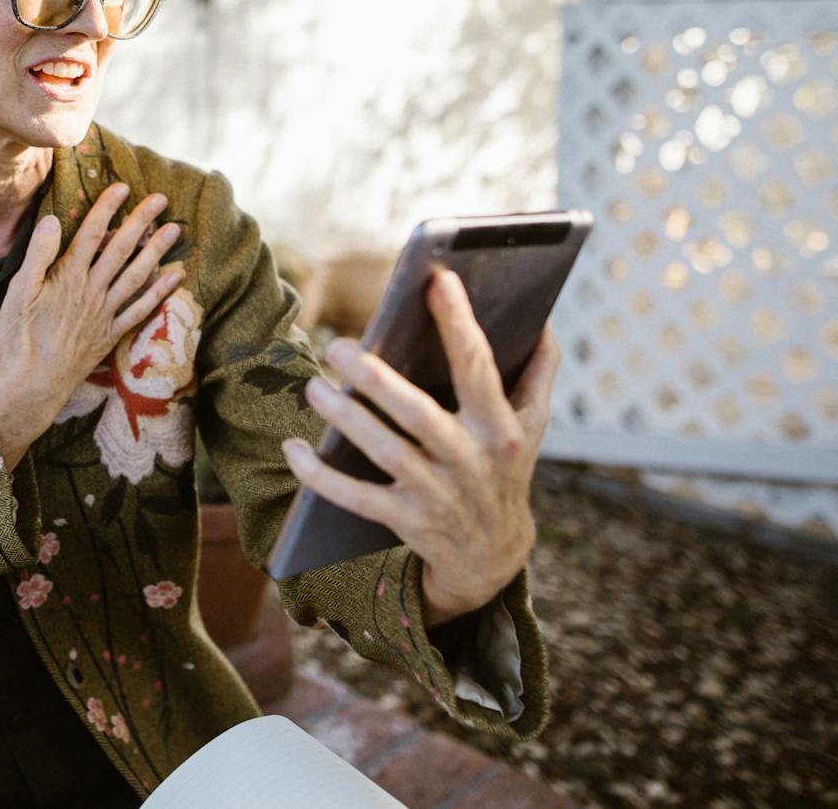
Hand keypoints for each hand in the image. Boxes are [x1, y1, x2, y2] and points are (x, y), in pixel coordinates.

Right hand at [0, 181, 183, 463]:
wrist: (32, 384)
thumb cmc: (18, 338)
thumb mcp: (17, 292)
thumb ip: (38, 255)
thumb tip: (52, 219)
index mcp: (68, 277)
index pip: (91, 234)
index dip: (107, 208)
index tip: (123, 187)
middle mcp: (92, 291)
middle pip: (120, 249)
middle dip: (141, 221)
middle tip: (161, 199)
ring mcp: (105, 313)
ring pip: (136, 275)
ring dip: (157, 250)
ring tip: (174, 230)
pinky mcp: (111, 333)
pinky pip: (141, 309)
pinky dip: (159, 291)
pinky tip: (174, 276)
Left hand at [282, 269, 560, 625]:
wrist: (493, 556)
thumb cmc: (504, 468)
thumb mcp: (531, 424)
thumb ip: (538, 369)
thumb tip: (543, 315)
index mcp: (500, 428)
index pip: (479, 368)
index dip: (459, 324)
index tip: (437, 280)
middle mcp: (470, 461)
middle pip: (420, 415)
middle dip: (378, 380)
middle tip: (338, 346)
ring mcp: (437, 494)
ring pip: (385, 453)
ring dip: (346, 420)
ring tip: (315, 385)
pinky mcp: (406, 520)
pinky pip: (356, 499)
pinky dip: (321, 477)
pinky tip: (294, 448)